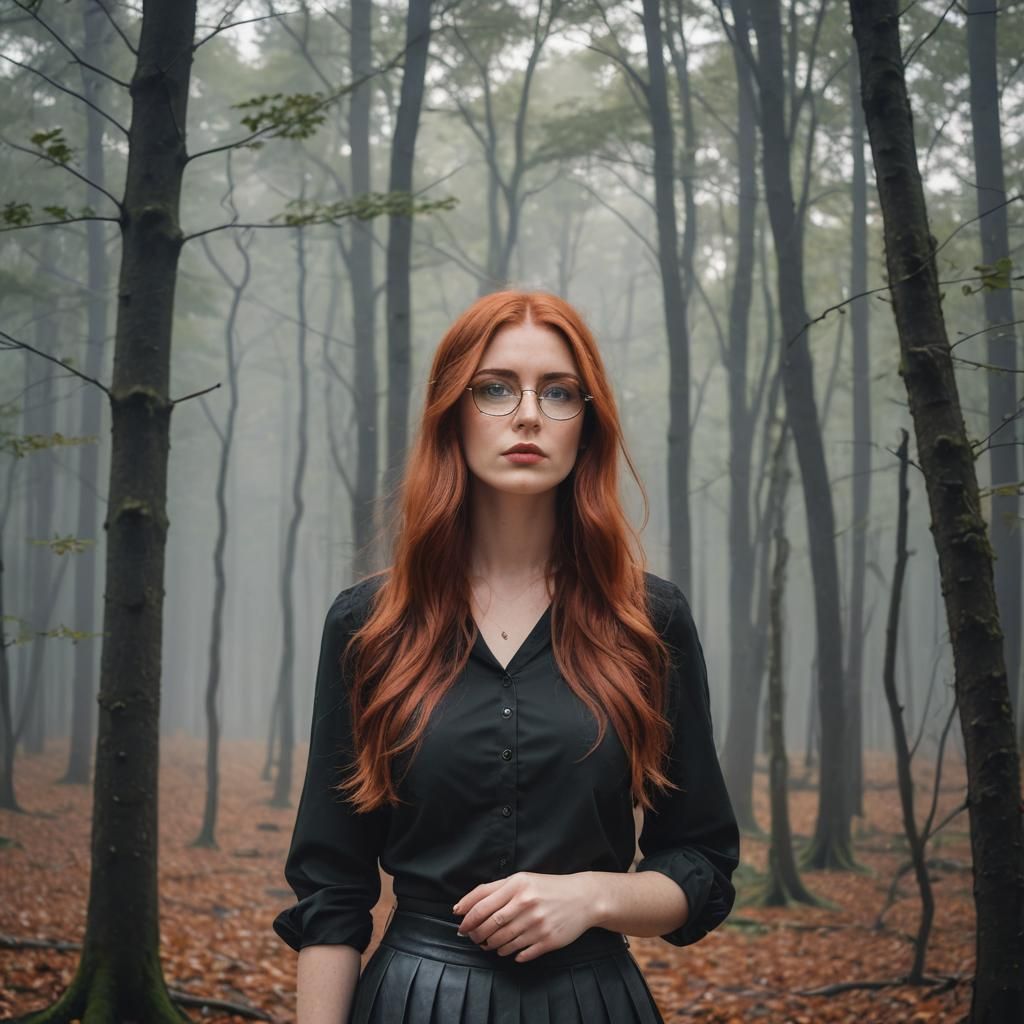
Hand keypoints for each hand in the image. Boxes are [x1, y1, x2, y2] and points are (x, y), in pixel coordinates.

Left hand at [452, 871, 599, 962]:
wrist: (583, 898)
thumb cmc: (547, 887)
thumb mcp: (521, 880)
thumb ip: (492, 890)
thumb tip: (462, 907)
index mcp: (517, 885)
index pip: (482, 906)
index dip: (467, 919)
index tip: (460, 926)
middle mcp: (526, 904)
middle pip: (490, 926)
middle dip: (477, 935)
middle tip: (474, 938)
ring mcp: (537, 924)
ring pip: (503, 943)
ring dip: (492, 946)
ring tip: (490, 944)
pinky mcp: (548, 941)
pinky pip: (521, 953)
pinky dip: (511, 954)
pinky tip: (510, 950)